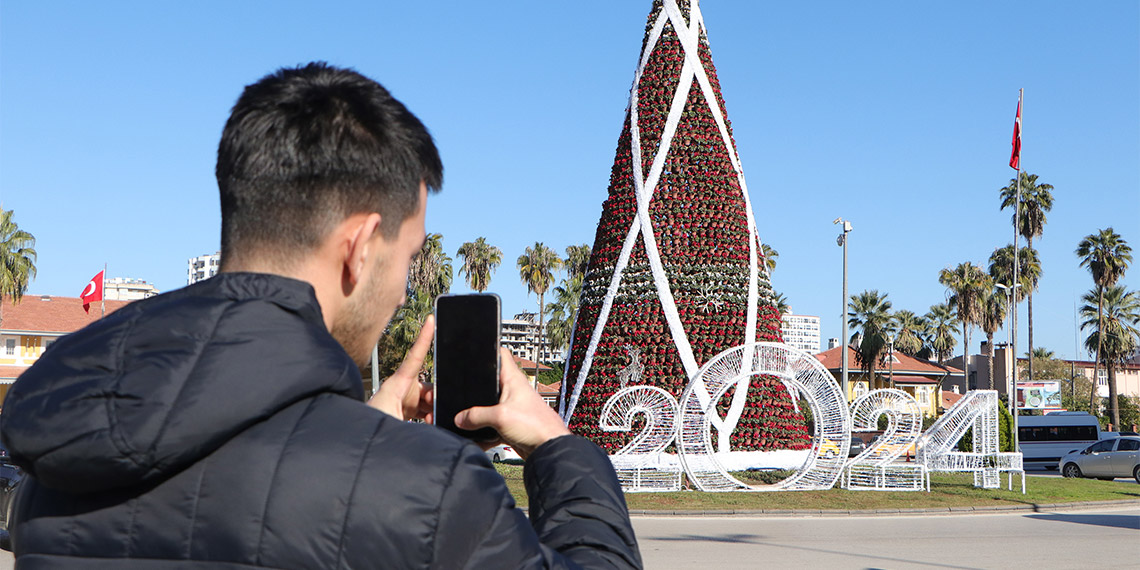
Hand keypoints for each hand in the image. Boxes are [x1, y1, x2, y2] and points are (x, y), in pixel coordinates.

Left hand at [368, 315, 433, 421]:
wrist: (355, 443)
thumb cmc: (368, 430)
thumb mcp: (393, 424)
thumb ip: (418, 423)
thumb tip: (436, 421)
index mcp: (396, 386)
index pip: (414, 357)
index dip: (424, 337)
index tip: (431, 320)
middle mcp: (400, 391)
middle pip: (428, 386)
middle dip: (437, 397)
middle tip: (438, 413)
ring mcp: (402, 402)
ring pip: (428, 400)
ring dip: (434, 410)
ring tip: (431, 424)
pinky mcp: (403, 412)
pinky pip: (423, 410)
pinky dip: (430, 417)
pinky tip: (429, 426)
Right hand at [454, 347, 570, 458]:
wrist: (548, 449)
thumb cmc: (536, 425)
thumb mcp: (500, 417)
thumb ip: (477, 416)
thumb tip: (460, 418)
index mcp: (513, 380)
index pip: (502, 355)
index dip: (489, 349)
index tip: (474, 351)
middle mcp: (512, 392)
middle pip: (489, 383)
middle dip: (475, 389)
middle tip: (460, 392)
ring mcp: (511, 408)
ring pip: (489, 407)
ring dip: (478, 415)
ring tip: (466, 420)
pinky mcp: (511, 425)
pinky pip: (492, 427)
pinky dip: (484, 434)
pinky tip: (477, 441)